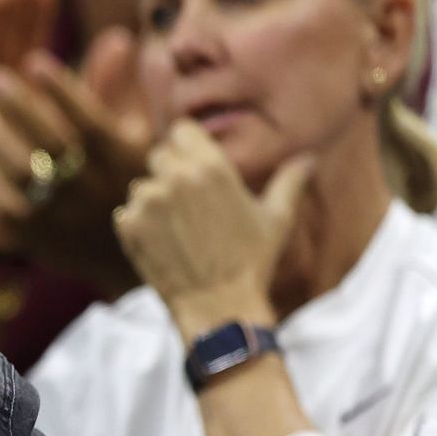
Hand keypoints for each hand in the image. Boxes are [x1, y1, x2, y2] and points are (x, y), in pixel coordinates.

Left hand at [7, 27, 153, 293]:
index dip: (60, 88)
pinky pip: (9, 207)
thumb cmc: (144, 186)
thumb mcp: (151, 140)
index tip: (34, 61)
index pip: (87, 116)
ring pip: (24, 174)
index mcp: (121, 157)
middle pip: (49, 140)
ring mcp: (64, 214)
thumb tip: (125, 39)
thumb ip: (134, 90)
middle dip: (18, 106)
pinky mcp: (41, 238)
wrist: (137, 263)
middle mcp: (92, 184)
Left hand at [112, 121, 313, 341]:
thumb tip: (309, 158)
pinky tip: (163, 245)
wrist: (218, 306)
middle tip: (188, 204)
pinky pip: (126, 213)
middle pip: (158, 155)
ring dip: (153, 201)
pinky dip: (139, 226)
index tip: (192, 163)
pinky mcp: (129, 226)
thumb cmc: (251, 261)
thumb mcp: (276, 219)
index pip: (180, 130)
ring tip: (179, 231)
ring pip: (141, 186)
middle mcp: (176, 178)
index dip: (186, 145)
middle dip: (169, 172)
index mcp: (211, 167)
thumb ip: (289, 182)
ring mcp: (148, 202)